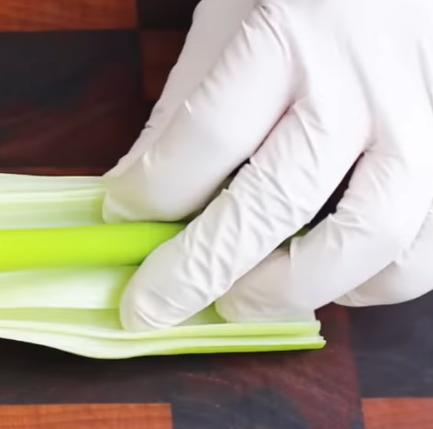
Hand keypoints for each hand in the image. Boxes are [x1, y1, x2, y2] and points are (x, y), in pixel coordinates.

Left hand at [101, 0, 432, 330]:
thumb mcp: (231, 22)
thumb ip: (184, 109)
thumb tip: (129, 200)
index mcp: (288, 34)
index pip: (207, 136)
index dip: (153, 192)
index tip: (120, 216)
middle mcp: (362, 82)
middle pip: (272, 201)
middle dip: (198, 270)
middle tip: (152, 305)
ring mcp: (425, 122)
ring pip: (364, 237)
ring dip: (288, 288)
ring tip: (238, 299)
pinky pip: (424, 249)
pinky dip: (370, 283)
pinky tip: (325, 278)